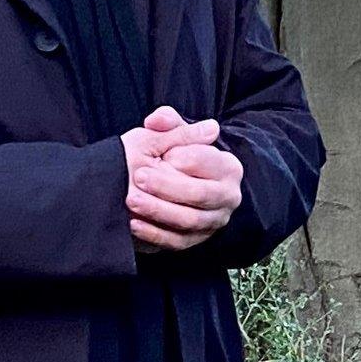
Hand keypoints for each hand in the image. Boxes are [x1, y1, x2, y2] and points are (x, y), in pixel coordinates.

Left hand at [121, 108, 242, 252]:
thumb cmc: (174, 156)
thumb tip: (159, 119)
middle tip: (139, 177)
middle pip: (200, 194)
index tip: (163, 154)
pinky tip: (133, 224)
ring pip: (189, 221)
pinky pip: (177, 242)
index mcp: (229, 167)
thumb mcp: (171, 135)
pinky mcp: (196, 240)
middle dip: (168, 186)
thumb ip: (166, 122)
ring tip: (132, 199)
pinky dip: (154, 234)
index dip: (182, 156)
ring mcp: (214, 221)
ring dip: (158, 211)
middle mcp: (228, 196)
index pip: (207, 160)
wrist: (172, 186)